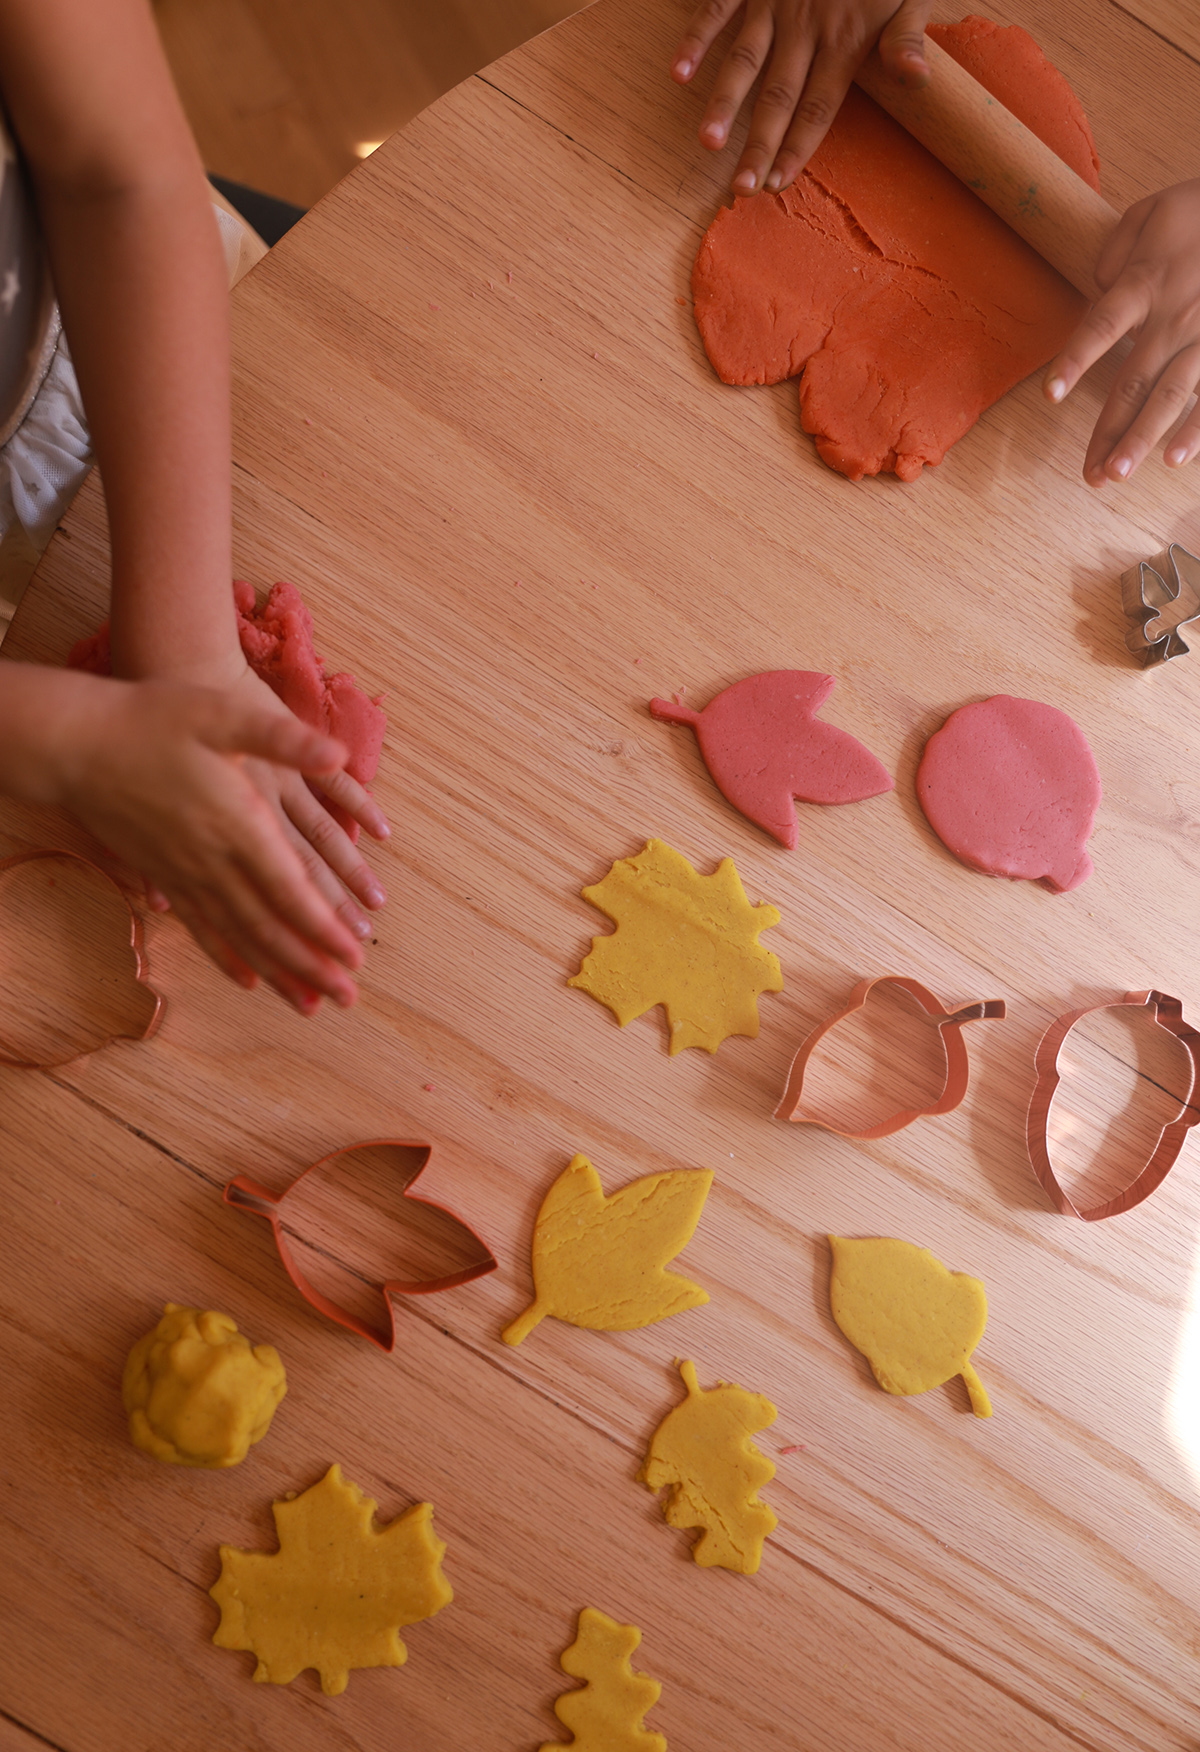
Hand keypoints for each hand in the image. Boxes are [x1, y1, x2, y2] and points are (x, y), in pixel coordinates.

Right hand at [51, 673, 379, 1013]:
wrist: (76, 745)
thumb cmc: (151, 722)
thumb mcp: (221, 715)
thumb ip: (283, 737)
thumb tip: (338, 752)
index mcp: (239, 824)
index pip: (290, 891)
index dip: (324, 928)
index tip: (355, 957)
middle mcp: (213, 861)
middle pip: (269, 927)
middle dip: (310, 965)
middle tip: (348, 997)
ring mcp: (185, 874)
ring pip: (238, 937)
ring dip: (278, 972)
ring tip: (310, 1006)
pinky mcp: (164, 876)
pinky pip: (201, 928)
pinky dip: (228, 958)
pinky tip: (247, 981)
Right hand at [671, 0, 932, 195]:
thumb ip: (907, 38)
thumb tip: (916, 80)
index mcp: (845, 39)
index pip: (818, 107)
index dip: (797, 148)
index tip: (777, 184)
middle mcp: (806, 28)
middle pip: (779, 96)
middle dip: (759, 144)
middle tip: (742, 188)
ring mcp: (773, 4)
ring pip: (745, 59)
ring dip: (725, 101)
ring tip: (709, 142)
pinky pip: (718, 9)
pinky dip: (697, 39)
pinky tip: (680, 73)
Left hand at [1044, 180, 1199, 486]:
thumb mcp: (1153, 210)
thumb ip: (1115, 251)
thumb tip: (1097, 286)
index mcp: (1145, 282)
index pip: (1101, 325)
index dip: (1074, 360)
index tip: (1050, 395)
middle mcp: (1173, 316)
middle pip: (1132, 380)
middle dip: (1109, 430)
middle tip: (1089, 474)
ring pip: (1170, 396)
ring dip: (1142, 438)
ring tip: (1117, 474)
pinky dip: (1197, 428)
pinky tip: (1176, 459)